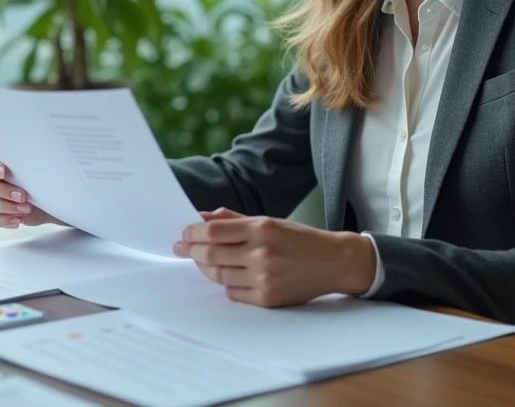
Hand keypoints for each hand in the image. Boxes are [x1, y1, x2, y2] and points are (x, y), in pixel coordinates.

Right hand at [0, 151, 68, 228]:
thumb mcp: (39, 167)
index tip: (3, 172)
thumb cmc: (43, 177)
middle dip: (3, 191)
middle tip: (22, 196)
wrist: (51, 198)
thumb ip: (30, 162)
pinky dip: (4, 220)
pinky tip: (19, 220)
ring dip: (7, 207)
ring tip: (27, 209)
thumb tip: (34, 157)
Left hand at [173, 208, 376, 306]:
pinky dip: (225, 283)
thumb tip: (201, 218)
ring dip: (205, 267)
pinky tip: (227, 274)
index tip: (185, 233)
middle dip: (191, 250)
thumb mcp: (269, 221)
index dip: (193, 232)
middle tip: (181, 247)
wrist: (332, 262)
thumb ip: (234, 220)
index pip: (213, 231)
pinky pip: (232, 292)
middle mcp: (261, 253)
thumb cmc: (299, 240)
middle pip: (211, 253)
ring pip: (218, 275)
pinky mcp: (267, 298)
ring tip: (201, 260)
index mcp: (262, 228)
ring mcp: (264, 277)